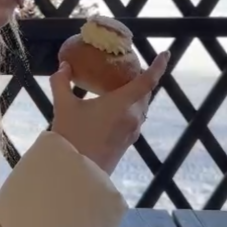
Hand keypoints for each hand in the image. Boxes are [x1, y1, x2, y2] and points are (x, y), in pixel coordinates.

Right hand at [50, 51, 169, 175]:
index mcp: (122, 103)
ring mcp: (132, 131)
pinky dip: (131, 107)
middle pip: (146, 92)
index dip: (158, 66)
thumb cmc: (72, 135)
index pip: (147, 81)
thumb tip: (63, 66)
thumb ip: (61, 82)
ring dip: (137, 94)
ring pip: (141, 106)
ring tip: (121, 85)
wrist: (76, 172)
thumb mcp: (63, 106)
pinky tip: (115, 107)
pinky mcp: (128, 142)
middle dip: (142, 78)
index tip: (165, 54)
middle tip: (130, 67)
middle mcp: (133, 116)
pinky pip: (135, 118)